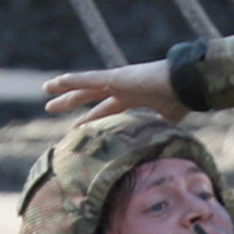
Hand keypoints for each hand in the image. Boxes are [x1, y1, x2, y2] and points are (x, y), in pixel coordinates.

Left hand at [44, 61, 187, 123]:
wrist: (188, 85)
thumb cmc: (183, 100)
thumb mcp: (167, 123)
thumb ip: (158, 134)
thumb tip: (161, 156)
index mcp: (134, 98)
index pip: (106, 109)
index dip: (90, 118)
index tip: (76, 127)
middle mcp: (123, 88)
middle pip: (90, 97)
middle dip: (71, 102)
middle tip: (50, 107)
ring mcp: (119, 81)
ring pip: (85, 86)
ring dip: (65, 90)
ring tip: (46, 89)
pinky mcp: (117, 77)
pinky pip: (89, 79)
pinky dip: (73, 80)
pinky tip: (57, 82)